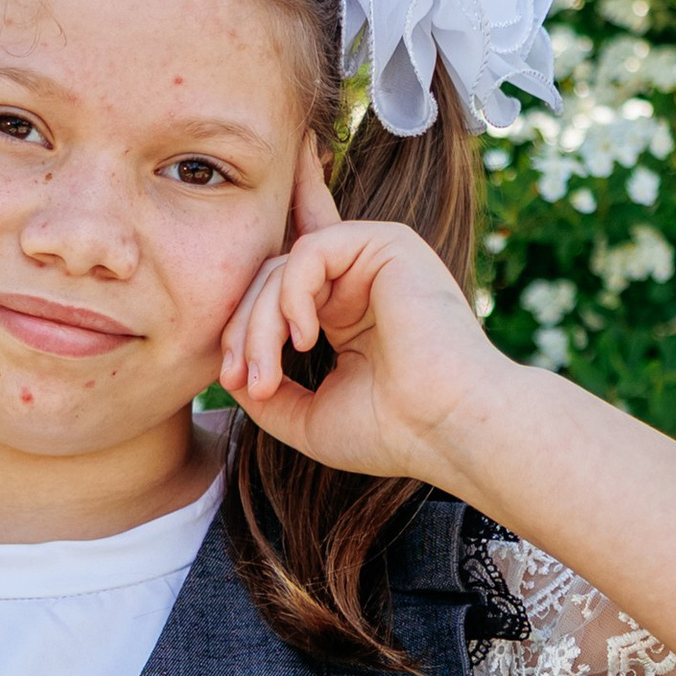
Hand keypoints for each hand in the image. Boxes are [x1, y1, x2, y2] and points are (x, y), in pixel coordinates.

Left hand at [217, 132, 505, 478]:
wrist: (448, 429)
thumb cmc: (390, 432)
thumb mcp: (306, 416)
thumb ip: (266, 389)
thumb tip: (228, 370)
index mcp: (345, 313)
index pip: (290, 277)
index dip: (249, 300)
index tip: (227, 353)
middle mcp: (359, 280)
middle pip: (271, 279)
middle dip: (243, 331)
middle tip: (237, 381)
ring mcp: (374, 258)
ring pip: (283, 267)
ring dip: (260, 325)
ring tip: (265, 379)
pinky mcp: (387, 242)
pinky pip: (310, 251)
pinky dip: (291, 296)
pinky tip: (302, 338)